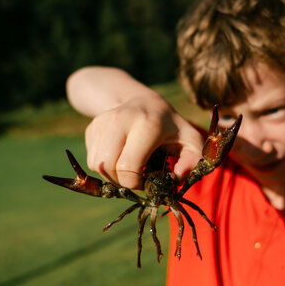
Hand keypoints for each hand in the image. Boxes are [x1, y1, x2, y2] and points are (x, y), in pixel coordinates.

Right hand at [84, 95, 203, 188]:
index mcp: (147, 125)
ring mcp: (103, 121)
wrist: (145, 102)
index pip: (127, 168)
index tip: (148, 180)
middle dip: (121, 181)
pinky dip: (104, 165)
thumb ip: (193, 161)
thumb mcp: (190, 140)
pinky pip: (91, 159)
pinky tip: (120, 156)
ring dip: (111, 175)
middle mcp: (121, 120)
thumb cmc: (170, 127)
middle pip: (107, 167)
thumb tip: (175, 179)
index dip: (136, 183)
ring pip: (96, 165)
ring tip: (129, 166)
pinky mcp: (93, 126)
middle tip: (136, 177)